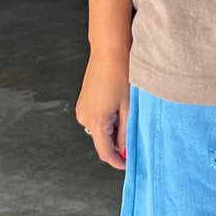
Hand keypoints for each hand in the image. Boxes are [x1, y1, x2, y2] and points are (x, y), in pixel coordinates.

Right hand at [76, 48, 130, 169]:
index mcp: (95, 121)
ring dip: (113, 129)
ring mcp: (82, 109)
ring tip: (126, 112)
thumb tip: (126, 150)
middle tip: (134, 130)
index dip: (117, 161)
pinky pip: (96, 119)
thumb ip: (126, 133)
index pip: (105, 152)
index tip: (128, 163)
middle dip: (118, 142)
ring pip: (99, 130)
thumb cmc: (121, 75)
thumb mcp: (129, 108)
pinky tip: (117, 105)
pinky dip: (107, 119)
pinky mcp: (83, 103)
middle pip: (102, 141)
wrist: (109, 52)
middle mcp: (84, 117)